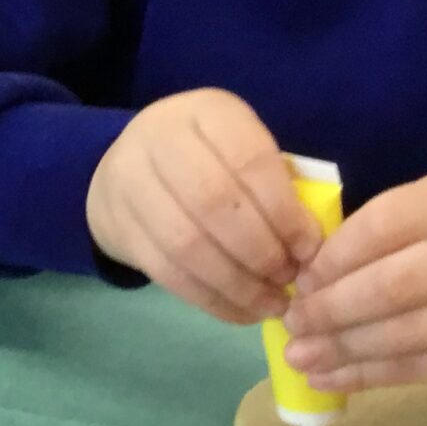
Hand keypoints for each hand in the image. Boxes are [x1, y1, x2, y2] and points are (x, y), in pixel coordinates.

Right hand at [85, 89, 323, 325]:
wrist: (124, 163)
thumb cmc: (208, 159)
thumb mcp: (242, 149)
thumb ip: (276, 187)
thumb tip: (310, 250)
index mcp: (208, 113)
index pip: (249, 161)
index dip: (284, 212)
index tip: (310, 250)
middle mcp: (160, 139)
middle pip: (214, 203)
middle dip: (260, 251)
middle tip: (289, 279)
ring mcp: (129, 182)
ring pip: (187, 244)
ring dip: (237, 283)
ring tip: (270, 303)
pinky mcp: (116, 226)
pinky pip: (167, 272)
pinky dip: (210, 299)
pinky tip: (241, 312)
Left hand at [283, 172, 426, 389]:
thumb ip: (376, 231)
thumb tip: (307, 280)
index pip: (386, 225)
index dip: (335, 257)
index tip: (300, 280)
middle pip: (398, 284)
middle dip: (334, 309)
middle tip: (293, 323)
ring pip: (411, 333)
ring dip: (346, 349)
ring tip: (301, 357)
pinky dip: (372, 375)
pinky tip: (332, 378)